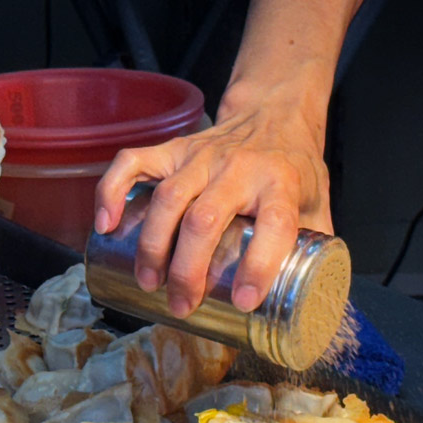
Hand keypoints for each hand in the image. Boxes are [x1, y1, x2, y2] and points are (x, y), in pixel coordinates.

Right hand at [93, 93, 330, 317]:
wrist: (275, 112)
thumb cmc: (294, 168)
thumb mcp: (318, 205)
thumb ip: (315, 251)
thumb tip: (313, 310)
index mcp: (282, 183)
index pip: (275, 224)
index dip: (260, 265)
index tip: (244, 302)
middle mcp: (240, 166)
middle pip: (206, 219)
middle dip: (188, 269)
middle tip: (181, 305)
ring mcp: (202, 154)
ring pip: (169, 198)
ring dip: (152, 244)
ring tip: (148, 282)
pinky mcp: (174, 147)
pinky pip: (133, 162)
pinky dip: (112, 190)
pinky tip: (104, 223)